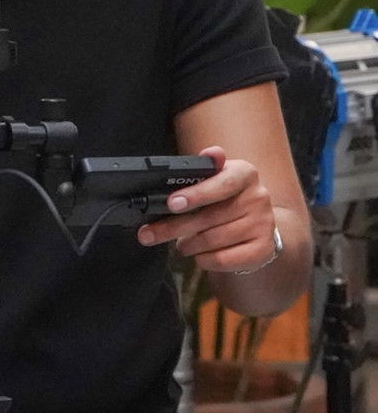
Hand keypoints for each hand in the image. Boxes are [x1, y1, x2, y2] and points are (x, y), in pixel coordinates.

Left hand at [136, 146, 278, 274]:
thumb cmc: (226, 198)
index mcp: (245, 173)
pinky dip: (204, 260)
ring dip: (188, 245)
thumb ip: (206, 168)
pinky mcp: (263, 249)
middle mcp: (258, 197)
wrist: (256, 223)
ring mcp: (264, 224)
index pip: (221, 183)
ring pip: (213, 240)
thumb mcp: (216, 178)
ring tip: (181, 244)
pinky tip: (199, 255)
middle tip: (149, 234)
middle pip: (209, 216)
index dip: (196, 194)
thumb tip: (209, 153)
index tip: (172, 204)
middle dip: (174, 227)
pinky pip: (223, 259)